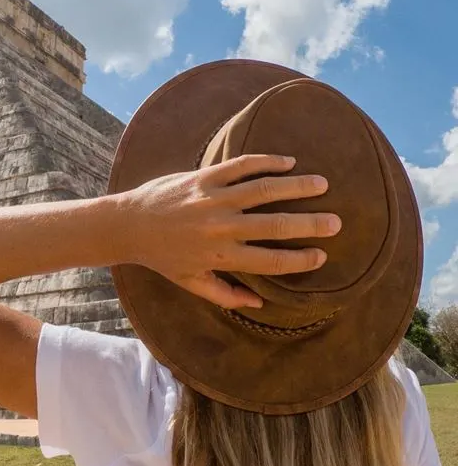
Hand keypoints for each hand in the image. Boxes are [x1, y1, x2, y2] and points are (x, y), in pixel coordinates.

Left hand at [116, 155, 340, 309]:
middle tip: (336, 221)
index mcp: (221, 256)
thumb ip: (226, 295)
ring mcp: (213, 199)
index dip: (301, 259)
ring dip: (296, 186)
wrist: (128, 224)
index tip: (322, 254)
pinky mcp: (203, 177)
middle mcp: (221, 227)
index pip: (272, 261)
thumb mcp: (191, 282)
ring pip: (264, 190)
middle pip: (277, 225)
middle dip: (311, 224)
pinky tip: (287, 161)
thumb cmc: (162, 256)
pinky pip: (240, 166)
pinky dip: (266, 161)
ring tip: (321, 184)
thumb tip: (260, 304)